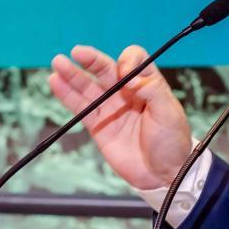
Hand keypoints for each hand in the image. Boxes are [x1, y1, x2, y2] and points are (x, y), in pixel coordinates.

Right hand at [49, 44, 192, 190]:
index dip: (127, 62)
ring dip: (73, 74)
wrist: (164, 175)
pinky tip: (56, 82)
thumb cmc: (172, 142)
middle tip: (77, 53)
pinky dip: (67, 95)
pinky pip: (80, 108)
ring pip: (88, 87)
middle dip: (91, 60)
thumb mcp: (170, 112)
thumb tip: (130, 77)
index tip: (126, 76)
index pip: (133, 61)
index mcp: (147, 85)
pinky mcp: (98, 127)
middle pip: (105, 69)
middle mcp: (126, 93)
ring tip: (58, 63)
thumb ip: (152, 89)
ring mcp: (111, 109)